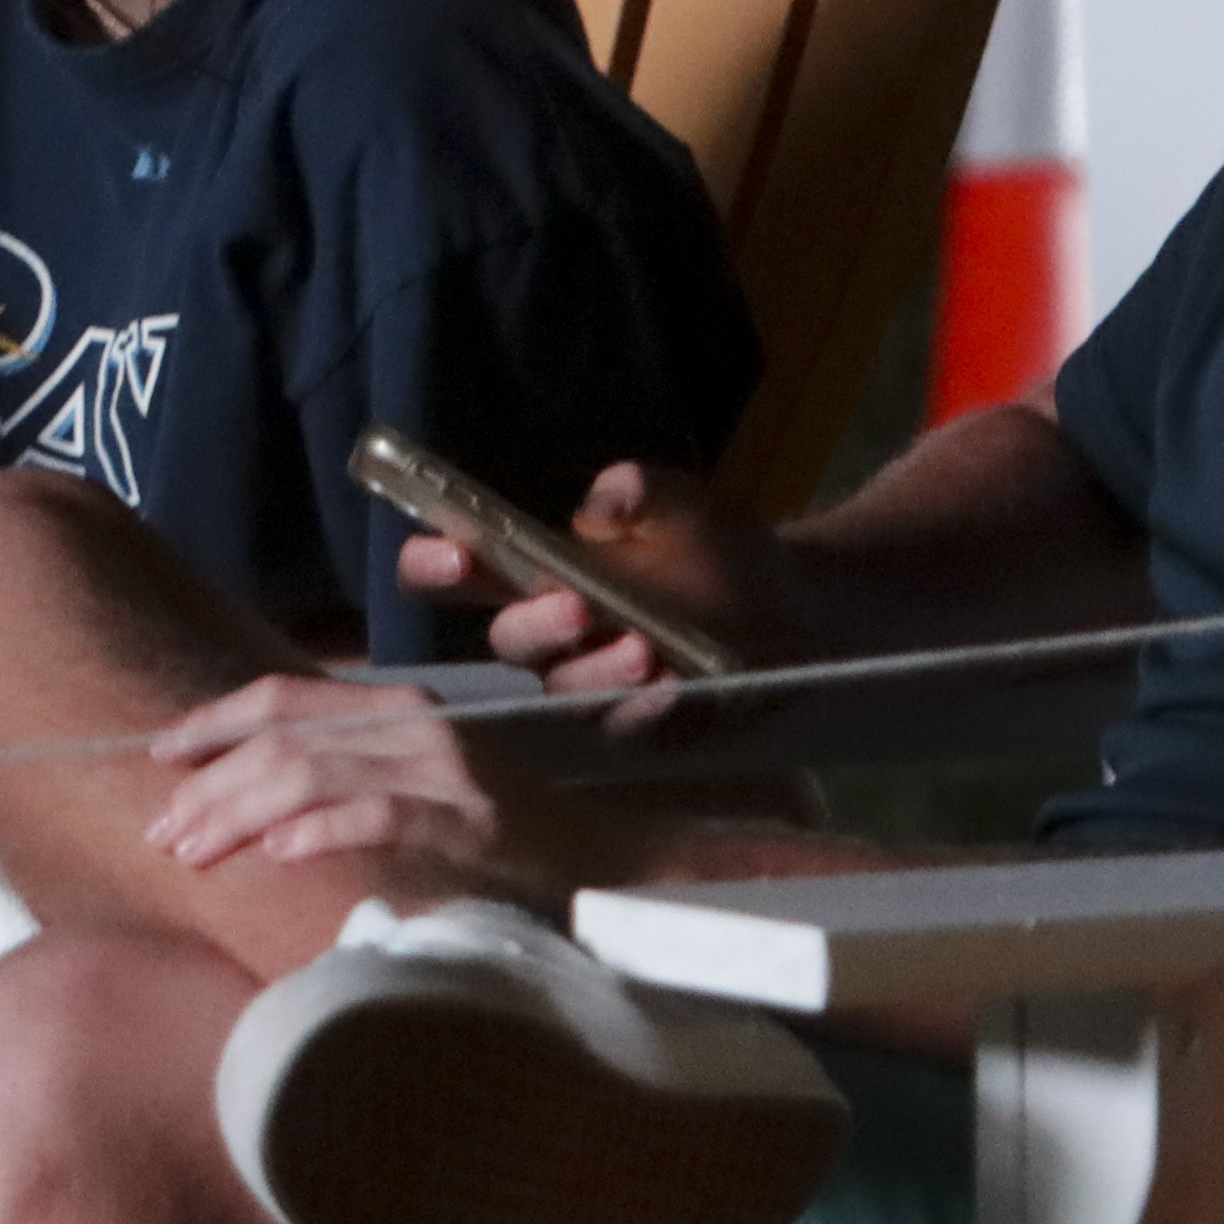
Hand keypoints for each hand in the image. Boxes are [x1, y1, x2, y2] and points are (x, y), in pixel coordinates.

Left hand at [139, 673, 544, 903]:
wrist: (601, 862)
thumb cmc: (493, 834)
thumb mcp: (411, 787)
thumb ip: (343, 775)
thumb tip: (246, 797)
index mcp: (393, 706)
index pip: (282, 696)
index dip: (212, 722)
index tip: (157, 756)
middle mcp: (413, 723)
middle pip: (282, 739)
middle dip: (209, 785)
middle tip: (162, 834)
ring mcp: (442, 770)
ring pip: (312, 772)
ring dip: (238, 813)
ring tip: (194, 851)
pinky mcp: (467, 821)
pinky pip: (376, 815)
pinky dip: (318, 831)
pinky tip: (275, 855)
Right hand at [393, 459, 789, 705]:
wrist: (791, 610)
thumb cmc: (717, 552)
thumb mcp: (687, 507)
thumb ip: (643, 492)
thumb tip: (600, 505)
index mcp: (536, 572)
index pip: (455, 572)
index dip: (433, 565)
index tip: (454, 554)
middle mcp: (548, 634)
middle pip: (506, 640)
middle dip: (536, 624)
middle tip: (580, 606)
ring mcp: (586, 685)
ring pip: (559, 692)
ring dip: (596, 673)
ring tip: (646, 649)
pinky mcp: (630, 726)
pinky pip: (617, 731)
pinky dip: (641, 711)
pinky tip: (673, 689)